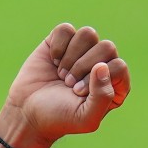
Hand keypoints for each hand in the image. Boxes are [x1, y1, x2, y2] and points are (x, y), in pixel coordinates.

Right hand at [4, 23, 130, 145]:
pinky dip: (57, 45)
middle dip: (83, 66)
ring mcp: (84, 51)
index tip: (79, 92)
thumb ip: (103, 96)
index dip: (97, 78)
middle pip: (107, 46)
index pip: (119, 66)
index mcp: (116, 84)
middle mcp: (103, 65)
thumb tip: (102, 66)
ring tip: (62, 74)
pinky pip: (67, 29)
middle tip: (68, 84)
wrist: (28, 111)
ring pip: (89, 34)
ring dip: (71, 56)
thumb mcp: (87, 118)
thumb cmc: (61, 117)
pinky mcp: (62, 41)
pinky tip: (53, 61)